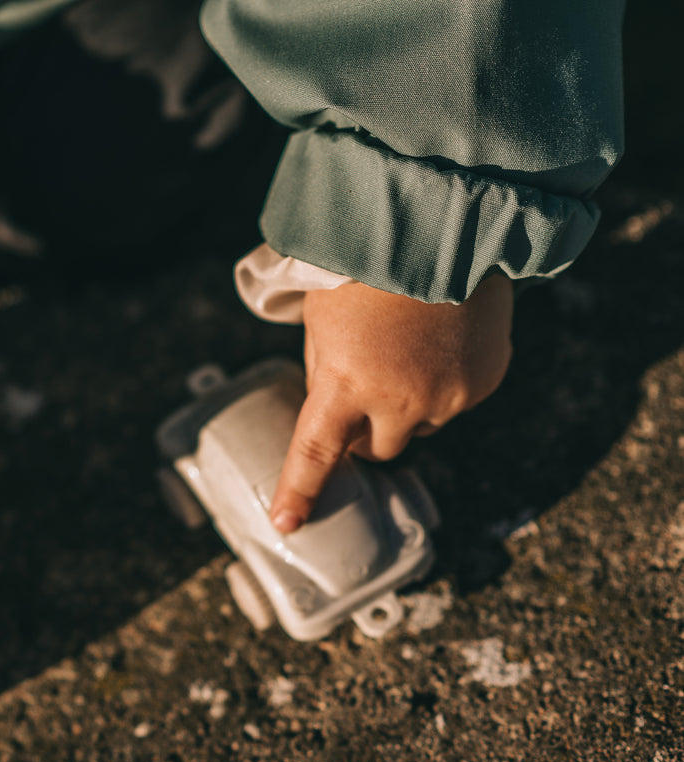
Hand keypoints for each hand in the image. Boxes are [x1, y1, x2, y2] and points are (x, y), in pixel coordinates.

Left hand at [270, 274, 512, 532]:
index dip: (299, 493)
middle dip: (366, 432)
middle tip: (363, 391)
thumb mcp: (323, 319)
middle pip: (377, 450)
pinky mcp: (485, 381)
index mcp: (346, 386)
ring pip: (421, 425)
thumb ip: (326, 370)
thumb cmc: (368, 266)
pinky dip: (446, 382)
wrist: (446, 227)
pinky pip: (458, 400)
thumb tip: (332, 406)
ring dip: (408, 404)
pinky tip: (441, 340)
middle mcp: (400, 402)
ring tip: (407, 347)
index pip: (315, 456)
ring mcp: (448, 396)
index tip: (285, 524)